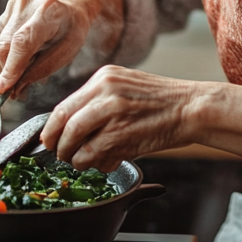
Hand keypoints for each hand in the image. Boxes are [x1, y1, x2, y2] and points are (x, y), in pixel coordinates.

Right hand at [0, 0, 123, 95]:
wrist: (68, 6)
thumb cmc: (70, 31)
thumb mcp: (67, 52)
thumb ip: (41, 70)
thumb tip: (14, 88)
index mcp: (48, 12)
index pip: (23, 41)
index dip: (11, 66)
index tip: (4, 89)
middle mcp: (26, 5)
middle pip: (5, 45)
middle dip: (5, 74)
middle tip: (13, 94)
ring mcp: (12, 7)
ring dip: (0, 69)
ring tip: (13, 85)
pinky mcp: (3, 13)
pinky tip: (9, 70)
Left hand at [40, 65, 199, 170]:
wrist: (192, 107)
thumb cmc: (163, 102)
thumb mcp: (127, 87)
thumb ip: (100, 101)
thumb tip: (71, 127)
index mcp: (104, 77)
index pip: (64, 106)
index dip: (51, 129)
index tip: (49, 141)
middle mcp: (104, 90)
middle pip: (63, 124)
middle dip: (58, 146)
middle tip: (62, 156)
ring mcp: (111, 111)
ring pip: (73, 142)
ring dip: (75, 158)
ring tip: (86, 161)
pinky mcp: (120, 133)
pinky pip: (91, 155)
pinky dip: (93, 164)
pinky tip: (107, 162)